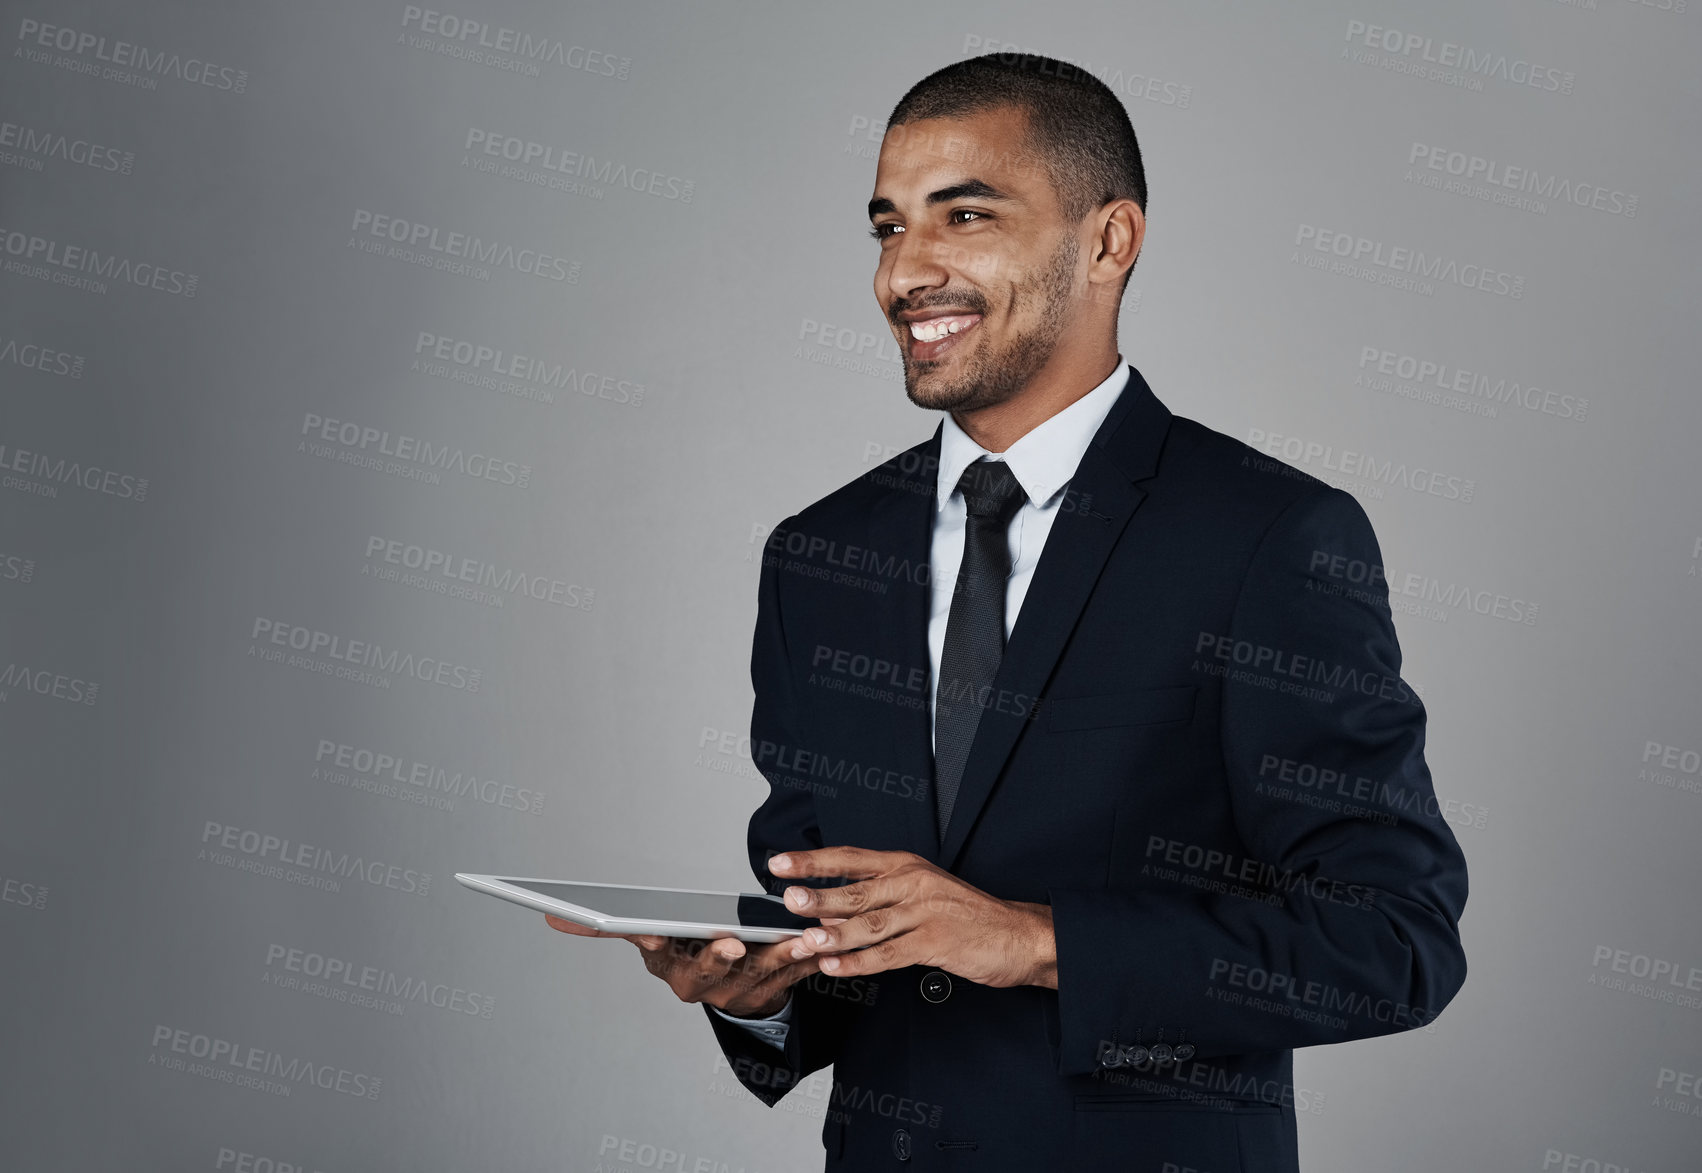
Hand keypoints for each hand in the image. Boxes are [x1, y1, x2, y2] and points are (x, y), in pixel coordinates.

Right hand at [544, 915, 822, 1016]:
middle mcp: (703, 986)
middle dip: (717, 958)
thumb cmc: (689, 953)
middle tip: (727, 941)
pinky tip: (817, 939)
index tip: (653, 934)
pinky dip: (807, 959)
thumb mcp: (651, 941)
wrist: (737, 993)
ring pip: (760, 973)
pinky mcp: (778, 988)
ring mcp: (742, 991)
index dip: (655, 946)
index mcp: (670, 968)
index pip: (657, 956)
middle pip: (708, 973)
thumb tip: (549, 916)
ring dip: (778, 955)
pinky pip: (795, 974)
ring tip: (792, 935)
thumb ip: (603, 929)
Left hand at [770, 847, 1056, 988]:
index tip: (781, 863)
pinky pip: (889, 955)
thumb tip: (827, 913)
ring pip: (869, 923)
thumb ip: (879, 901)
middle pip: (856, 890)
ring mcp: (925, 913)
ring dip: (833, 934)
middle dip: (818, 896)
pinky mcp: (936, 942)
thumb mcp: (923, 893)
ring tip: (805, 940)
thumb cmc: (967, 914)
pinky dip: (859, 963)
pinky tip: (836, 967)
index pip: (850, 858)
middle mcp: (914, 884)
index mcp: (907, 866)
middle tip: (788, 900)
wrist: (1018, 935)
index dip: (813, 861)